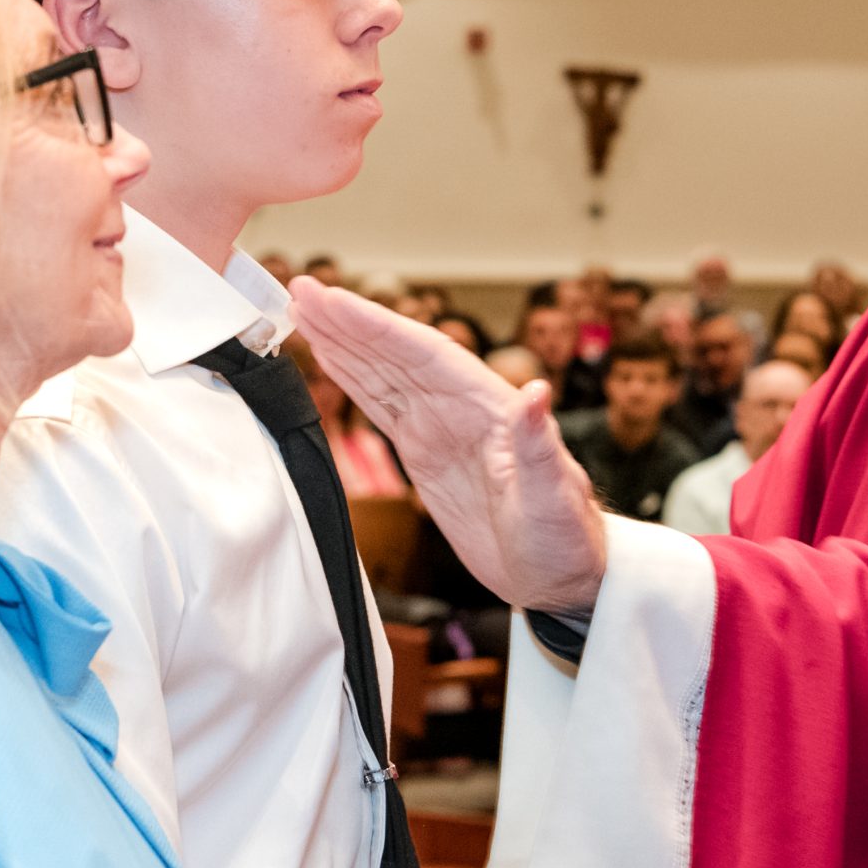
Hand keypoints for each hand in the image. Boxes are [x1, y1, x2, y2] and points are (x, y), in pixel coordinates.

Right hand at [289, 279, 607, 614]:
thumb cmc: (566, 535)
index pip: (425, 354)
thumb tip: (536, 392)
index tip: (335, 302)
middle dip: (347, 322)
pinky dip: (352, 380)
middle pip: (395, 353)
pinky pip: (382, 406)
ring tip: (303, 311)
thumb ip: (539, 445)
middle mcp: (462, 406)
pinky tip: (329, 360)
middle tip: (302, 291)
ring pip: (382, 373)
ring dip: (342, 342)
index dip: (376, 327)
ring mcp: (441, 426)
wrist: (560, 575)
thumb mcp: (555, 495)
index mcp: (489, 406)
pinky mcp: (426, 451)